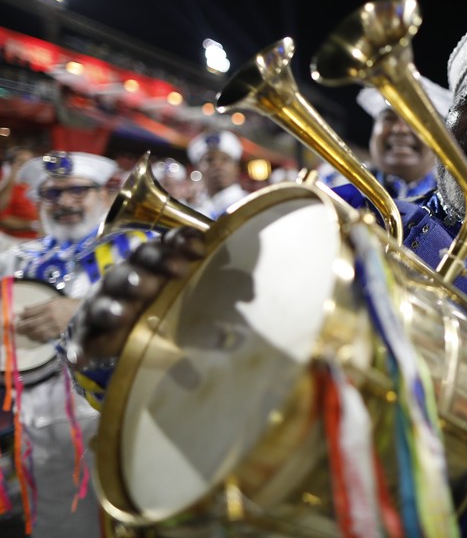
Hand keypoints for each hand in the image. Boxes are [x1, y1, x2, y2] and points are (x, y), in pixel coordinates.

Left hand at [16, 297, 81, 341]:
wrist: (85, 312)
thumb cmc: (69, 304)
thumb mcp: (55, 300)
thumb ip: (40, 305)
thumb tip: (25, 309)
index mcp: (49, 306)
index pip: (31, 312)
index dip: (23, 315)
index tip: (18, 317)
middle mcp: (50, 316)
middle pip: (31, 323)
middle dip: (22, 326)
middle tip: (17, 328)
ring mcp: (54, 325)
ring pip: (36, 331)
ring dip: (27, 332)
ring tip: (23, 332)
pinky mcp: (58, 332)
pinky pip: (44, 336)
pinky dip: (36, 337)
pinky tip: (33, 336)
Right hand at [69, 226, 205, 368]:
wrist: (118, 325)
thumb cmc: (161, 300)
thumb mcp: (186, 291)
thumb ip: (213, 287)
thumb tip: (249, 292)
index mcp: (151, 262)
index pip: (163, 244)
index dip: (178, 244)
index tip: (198, 251)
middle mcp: (126, 276)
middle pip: (132, 268)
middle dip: (143, 273)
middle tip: (154, 284)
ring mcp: (103, 302)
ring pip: (104, 300)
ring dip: (112, 306)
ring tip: (123, 315)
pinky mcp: (87, 331)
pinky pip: (81, 339)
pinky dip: (80, 348)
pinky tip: (81, 359)